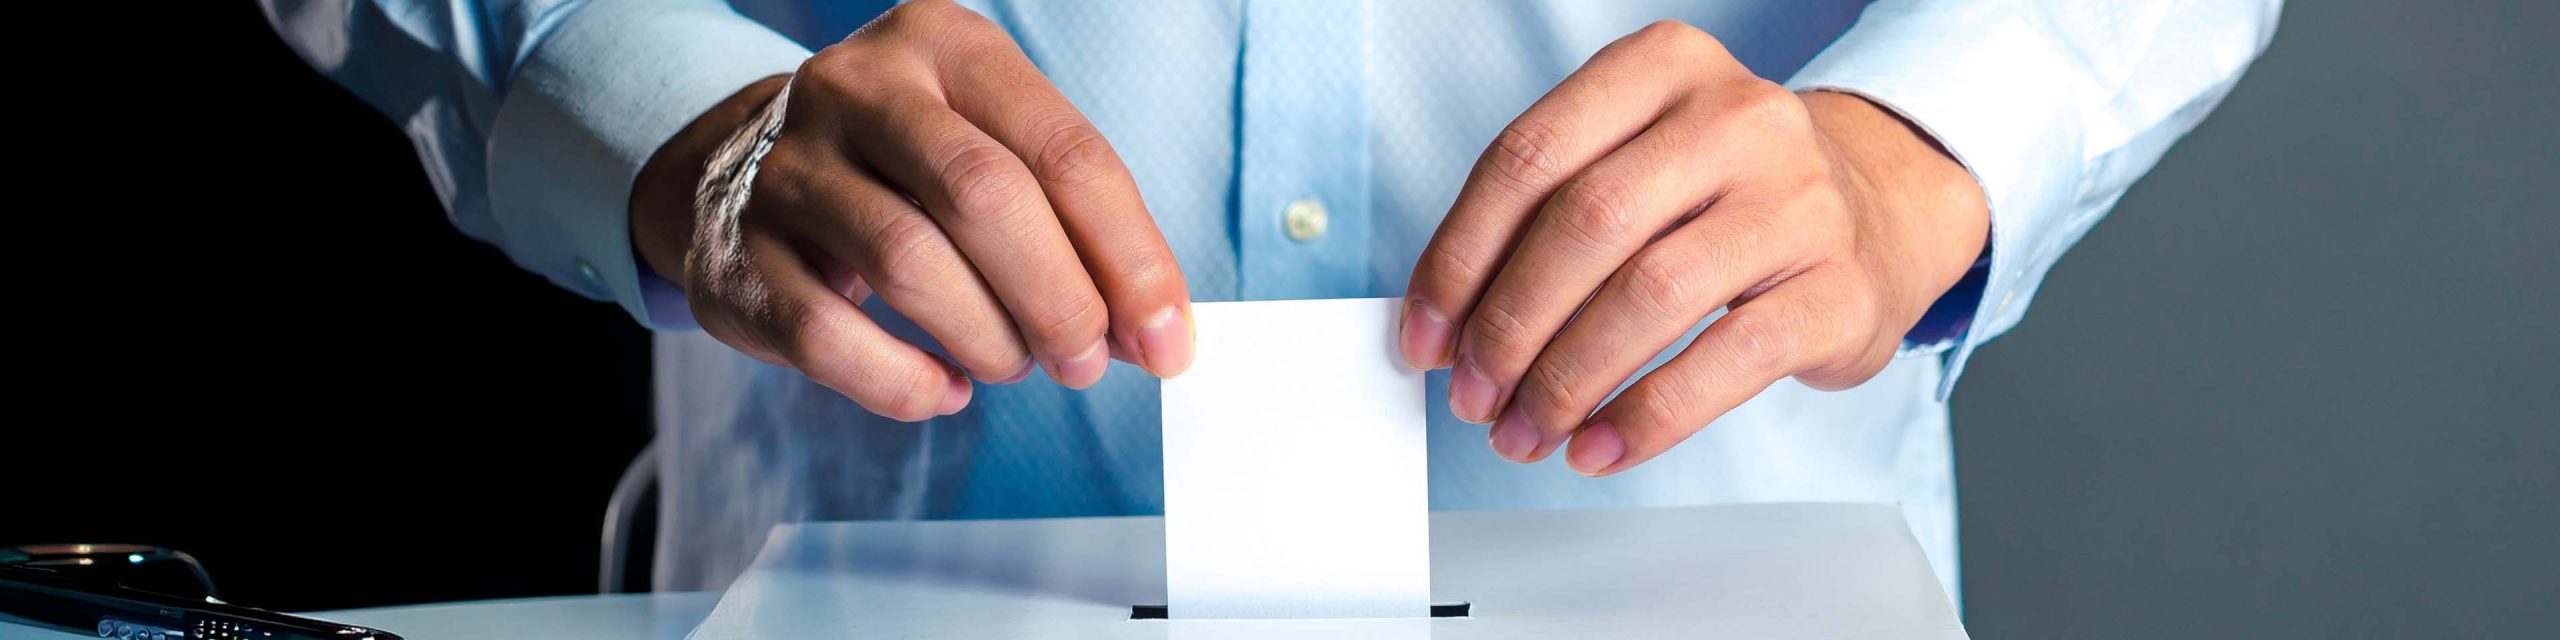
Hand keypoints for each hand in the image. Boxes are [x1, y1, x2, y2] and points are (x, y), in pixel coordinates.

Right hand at [632, 0, 1191, 420]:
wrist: (739, 169)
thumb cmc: (905, 168)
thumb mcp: (992, 150)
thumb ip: (1073, 228)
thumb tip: (1153, 331)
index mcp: (947, 45)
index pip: (1065, 152)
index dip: (1131, 257)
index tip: (1167, 337)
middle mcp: (861, 89)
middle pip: (985, 198)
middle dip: (1060, 300)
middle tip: (1086, 360)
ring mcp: (790, 169)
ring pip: (910, 264)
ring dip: (988, 339)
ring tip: (1014, 361)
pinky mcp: (741, 256)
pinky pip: (832, 337)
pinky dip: (905, 383)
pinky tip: (943, 388)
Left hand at [1398, 21, 1988, 475]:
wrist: (1877, 212)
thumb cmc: (1724, 196)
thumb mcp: (1636, 163)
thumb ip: (1542, 219)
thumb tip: (1445, 324)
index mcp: (1660, 68)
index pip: (1528, 158)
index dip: (1460, 257)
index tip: (1425, 334)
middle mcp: (1734, 117)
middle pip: (1585, 224)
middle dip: (1509, 326)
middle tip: (1473, 394)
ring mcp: (1796, 199)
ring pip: (1650, 295)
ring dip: (1567, 380)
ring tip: (1526, 430)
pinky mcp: (1837, 287)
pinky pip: (1724, 363)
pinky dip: (1645, 418)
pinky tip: (1599, 446)